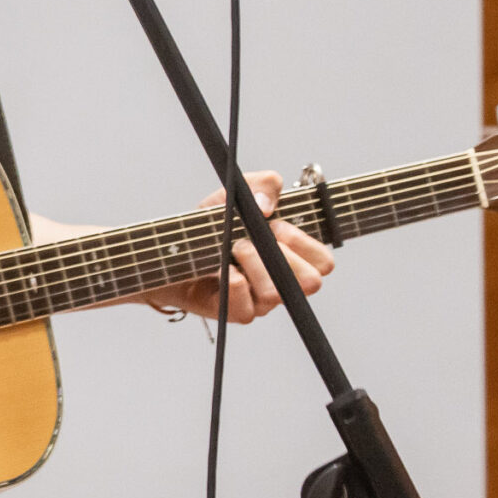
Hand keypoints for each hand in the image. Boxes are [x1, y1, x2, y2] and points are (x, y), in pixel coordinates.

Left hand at [144, 170, 335, 323]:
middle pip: (311, 282)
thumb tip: (267, 203)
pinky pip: (246, 306)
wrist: (174, 249)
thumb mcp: (237, 194)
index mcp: (292, 256)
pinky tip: (220, 268)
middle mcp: (282, 281)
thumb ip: (262, 185)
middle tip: (252, 238)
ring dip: (253, 264)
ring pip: (277, 294)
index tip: (276, 225)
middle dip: (282, 255)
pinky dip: (233, 282)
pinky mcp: (237, 312)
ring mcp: (261, 301)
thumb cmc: (213, 224)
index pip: (323, 262)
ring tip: (232, 248)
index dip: (305, 243)